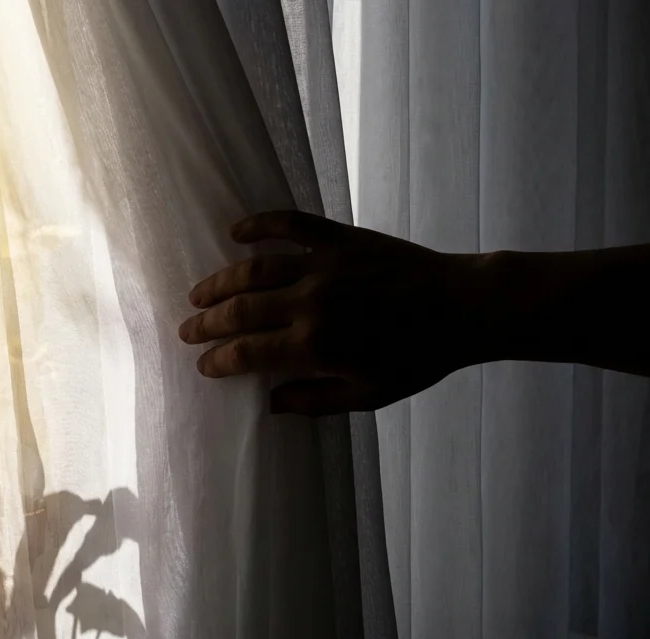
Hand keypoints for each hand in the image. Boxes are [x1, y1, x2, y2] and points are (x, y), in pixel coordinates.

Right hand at [178, 210, 482, 415]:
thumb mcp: (367, 395)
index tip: (202, 364)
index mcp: (316, 345)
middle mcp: (311, 302)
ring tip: (199, 293)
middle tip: (186, 330)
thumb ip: (314, 400)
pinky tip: (236, 233)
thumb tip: (268, 404)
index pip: (247, 353)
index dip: (218, 359)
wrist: (464, 306)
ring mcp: (323, 265)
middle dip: (207, 323)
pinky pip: (290, 224)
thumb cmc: (418, 358)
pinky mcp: (340, 238)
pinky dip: (259, 225)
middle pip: (240, 310)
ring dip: (220, 281)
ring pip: (253, 269)